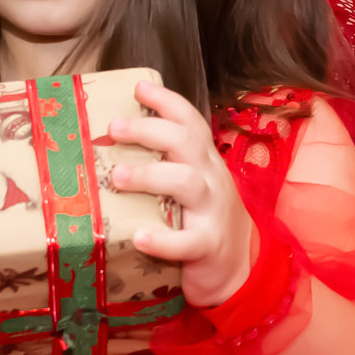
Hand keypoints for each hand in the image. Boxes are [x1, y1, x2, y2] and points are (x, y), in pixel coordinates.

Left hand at [108, 81, 252, 307]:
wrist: (241, 266)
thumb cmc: (203, 219)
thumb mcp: (193, 183)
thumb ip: (167, 163)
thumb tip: (113, 144)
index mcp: (205, 161)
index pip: (190, 122)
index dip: (167, 101)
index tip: (139, 88)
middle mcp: (210, 179)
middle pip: (186, 143)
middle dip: (149, 130)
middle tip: (114, 129)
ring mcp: (211, 212)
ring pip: (186, 183)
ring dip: (150, 175)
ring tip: (117, 176)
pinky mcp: (208, 246)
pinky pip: (187, 241)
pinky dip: (162, 240)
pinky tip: (139, 236)